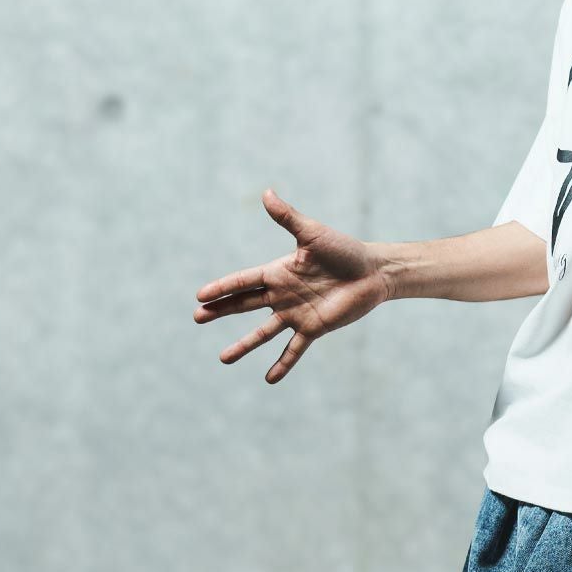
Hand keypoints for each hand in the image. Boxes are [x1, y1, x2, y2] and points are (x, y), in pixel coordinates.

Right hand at [193, 188, 387, 383]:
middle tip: (197, 317)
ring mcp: (296, 313)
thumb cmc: (344, 250)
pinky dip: (283, 364)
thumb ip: (288, 218)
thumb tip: (266, 192)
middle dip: (220, 311)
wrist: (373, 272)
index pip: (242, 281)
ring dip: (244, 345)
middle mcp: (282, 294)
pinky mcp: (314, 328)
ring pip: (263, 332)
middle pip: (244, 305)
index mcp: (277, 272)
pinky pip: (295, 350)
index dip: (222, 288)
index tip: (200, 296)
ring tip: (223, 358)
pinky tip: (269, 379)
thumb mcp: (313, 234)